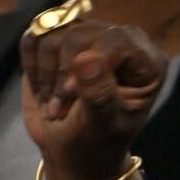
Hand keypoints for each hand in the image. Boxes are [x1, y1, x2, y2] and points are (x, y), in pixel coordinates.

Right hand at [20, 13, 165, 179]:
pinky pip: (35, 34)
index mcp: (148, 63)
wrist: (73, 149)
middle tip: (59, 109)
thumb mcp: (101, 126)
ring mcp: (90, 35)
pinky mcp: (60, 37)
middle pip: (78, 33)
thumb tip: (87, 60)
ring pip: (52, 30)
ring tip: (53, 103)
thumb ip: (99, 95)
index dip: (88, 65)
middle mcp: (122, 41)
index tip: (72, 94)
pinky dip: (30, 64)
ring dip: (44, 73)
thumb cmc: (96, 144)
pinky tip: (42, 88)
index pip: (115, 40)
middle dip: (61, 73)